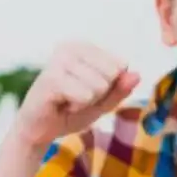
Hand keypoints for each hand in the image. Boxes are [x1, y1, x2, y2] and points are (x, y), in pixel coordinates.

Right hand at [10, 42, 139, 152]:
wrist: (40, 129)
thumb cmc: (70, 111)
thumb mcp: (103, 101)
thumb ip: (120, 89)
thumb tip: (137, 74)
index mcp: (84, 47)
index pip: (121, 65)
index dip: (108, 87)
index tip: (86, 92)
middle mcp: (70, 47)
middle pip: (112, 74)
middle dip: (99, 94)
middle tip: (76, 98)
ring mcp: (59, 60)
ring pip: (101, 86)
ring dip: (87, 102)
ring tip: (68, 101)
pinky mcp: (51, 78)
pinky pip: (86, 95)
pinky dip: (78, 107)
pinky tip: (61, 104)